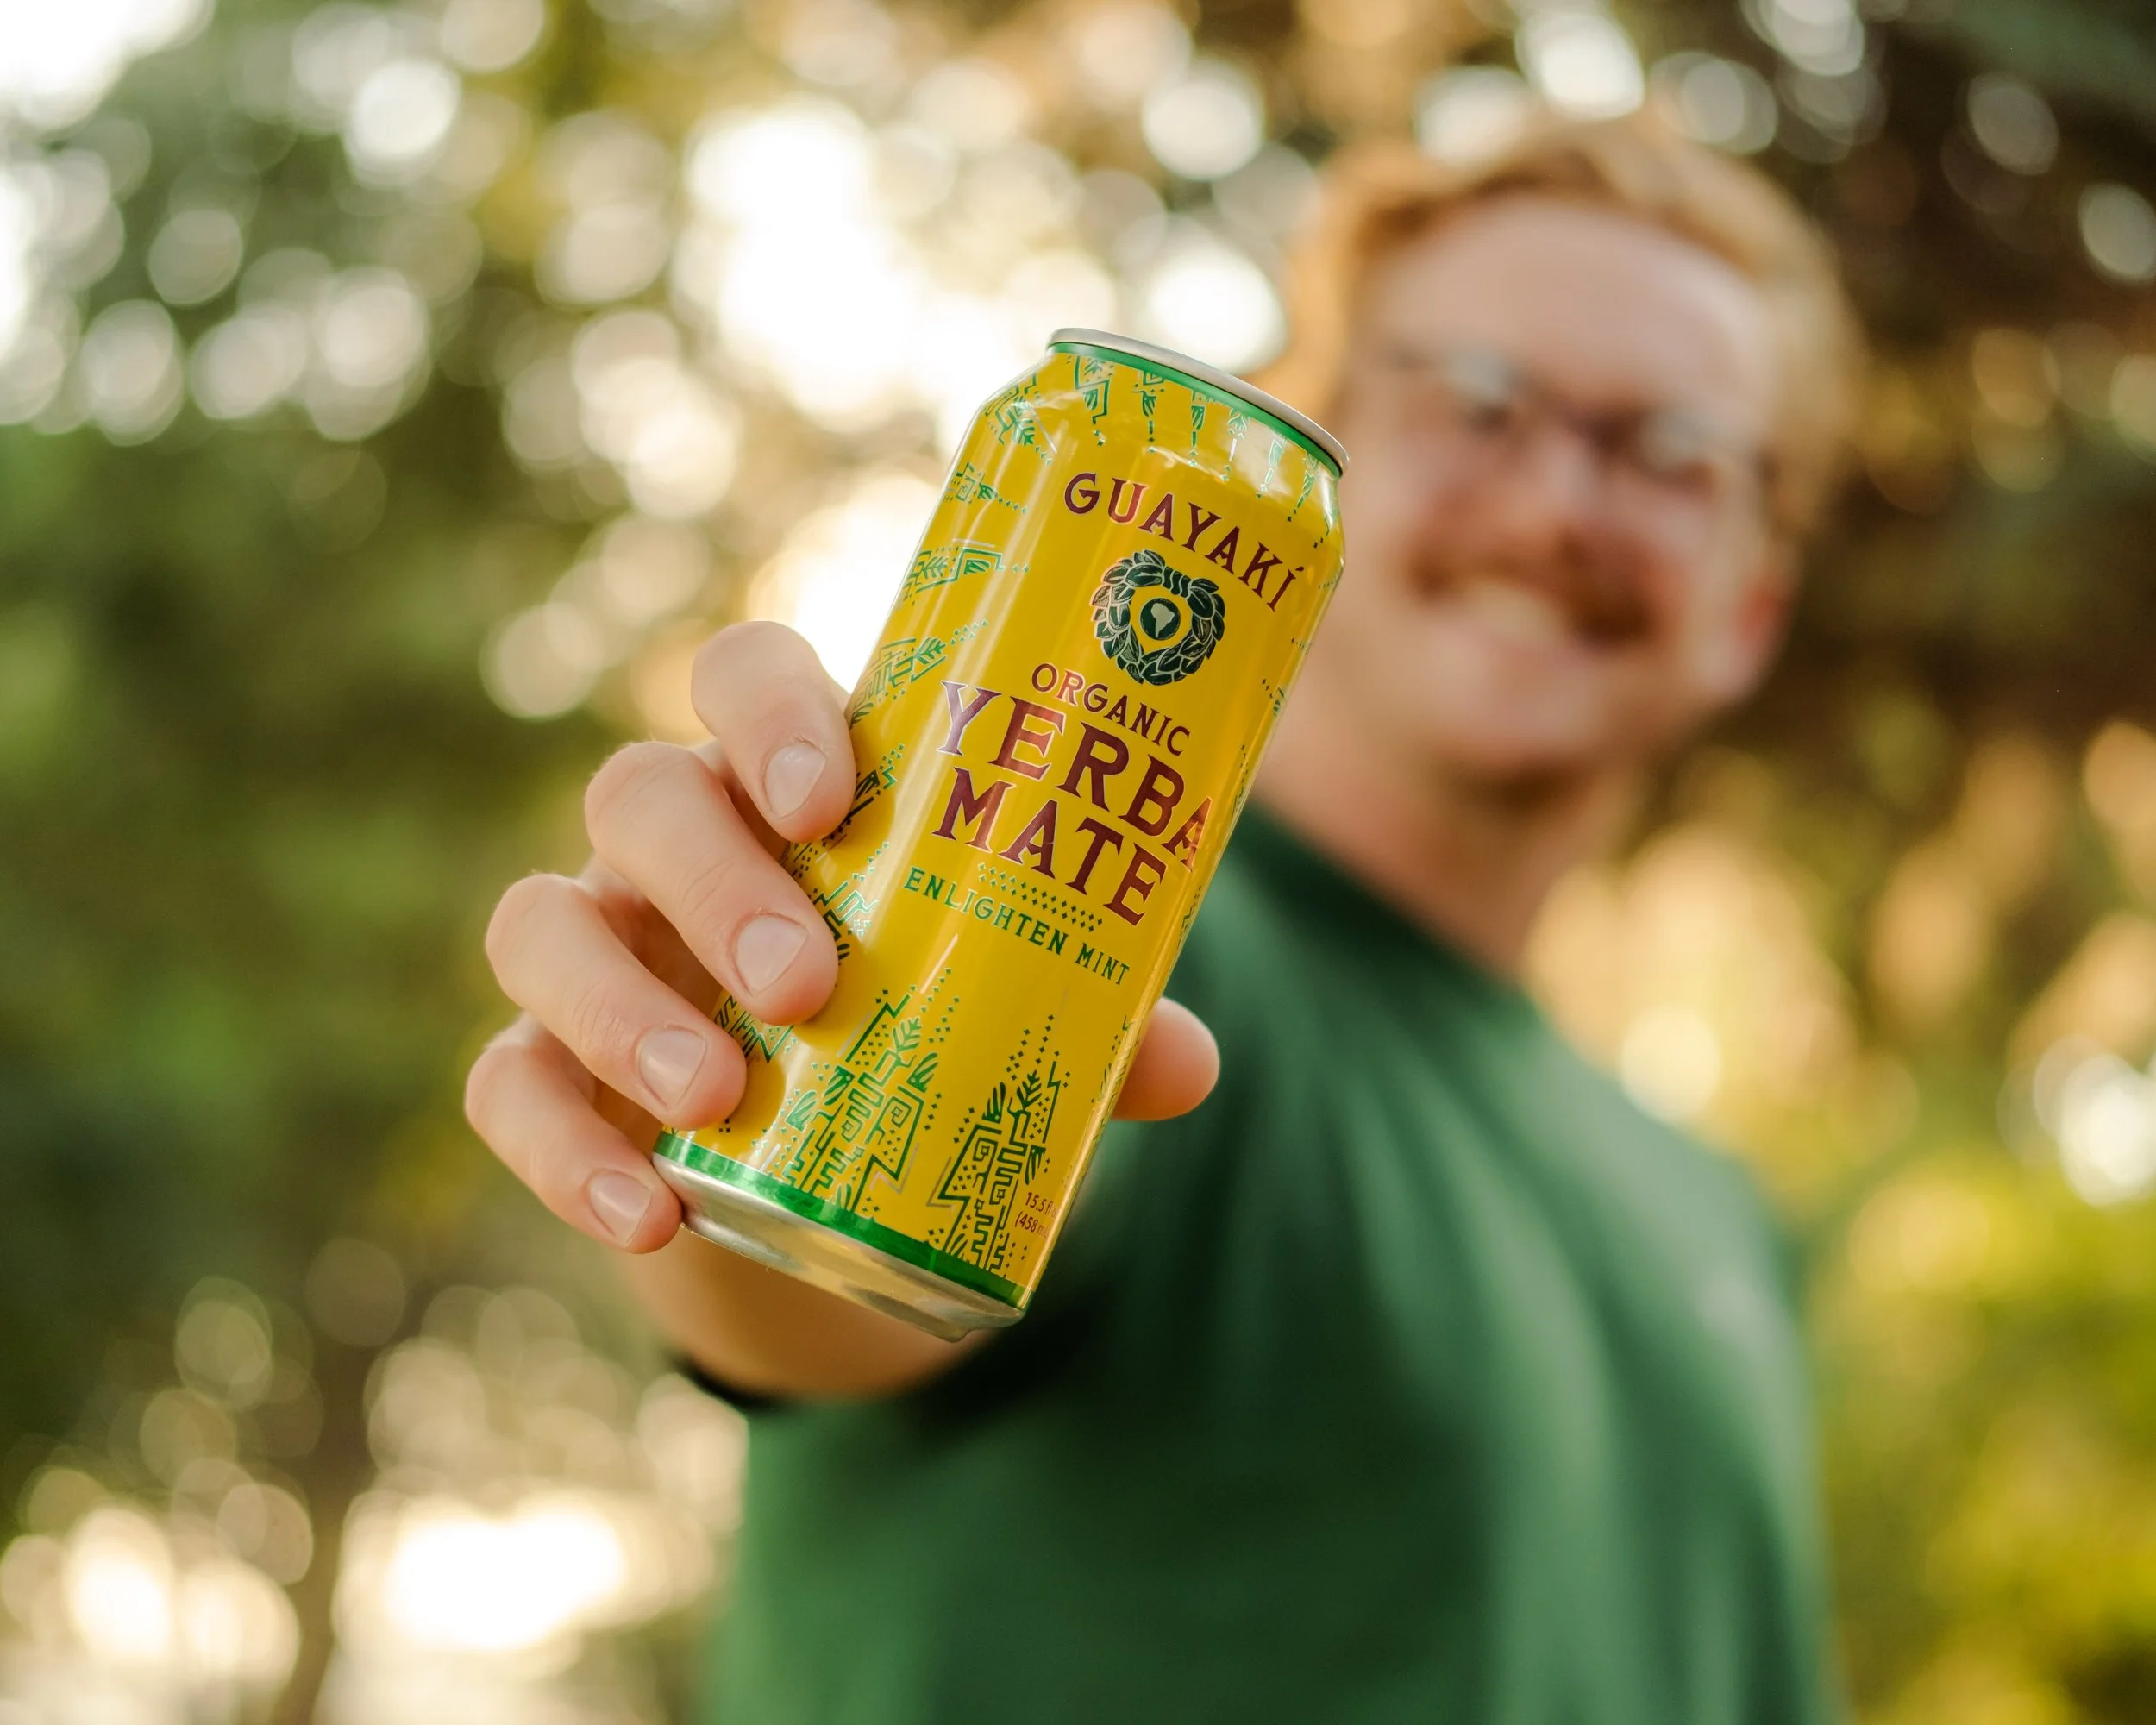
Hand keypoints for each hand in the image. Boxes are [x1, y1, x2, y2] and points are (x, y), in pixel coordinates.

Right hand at [466, 620, 1221, 1254]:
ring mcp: (598, 947)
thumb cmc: (928, 1022)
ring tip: (721, 1095)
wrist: (830, 1165)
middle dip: (716, 880)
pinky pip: (506, 1083)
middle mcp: (673, 842)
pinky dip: (563, 1150)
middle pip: (638, 794)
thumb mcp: (1016, 1007)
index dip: (769, 714)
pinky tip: (645, 1214)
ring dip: (622, 1007)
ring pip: (542, 924)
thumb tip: (1189, 1063)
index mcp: (789, 780)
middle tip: (808, 984)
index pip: (744, 675)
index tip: (829, 799)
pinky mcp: (550, 1067)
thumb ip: (1094, 1018)